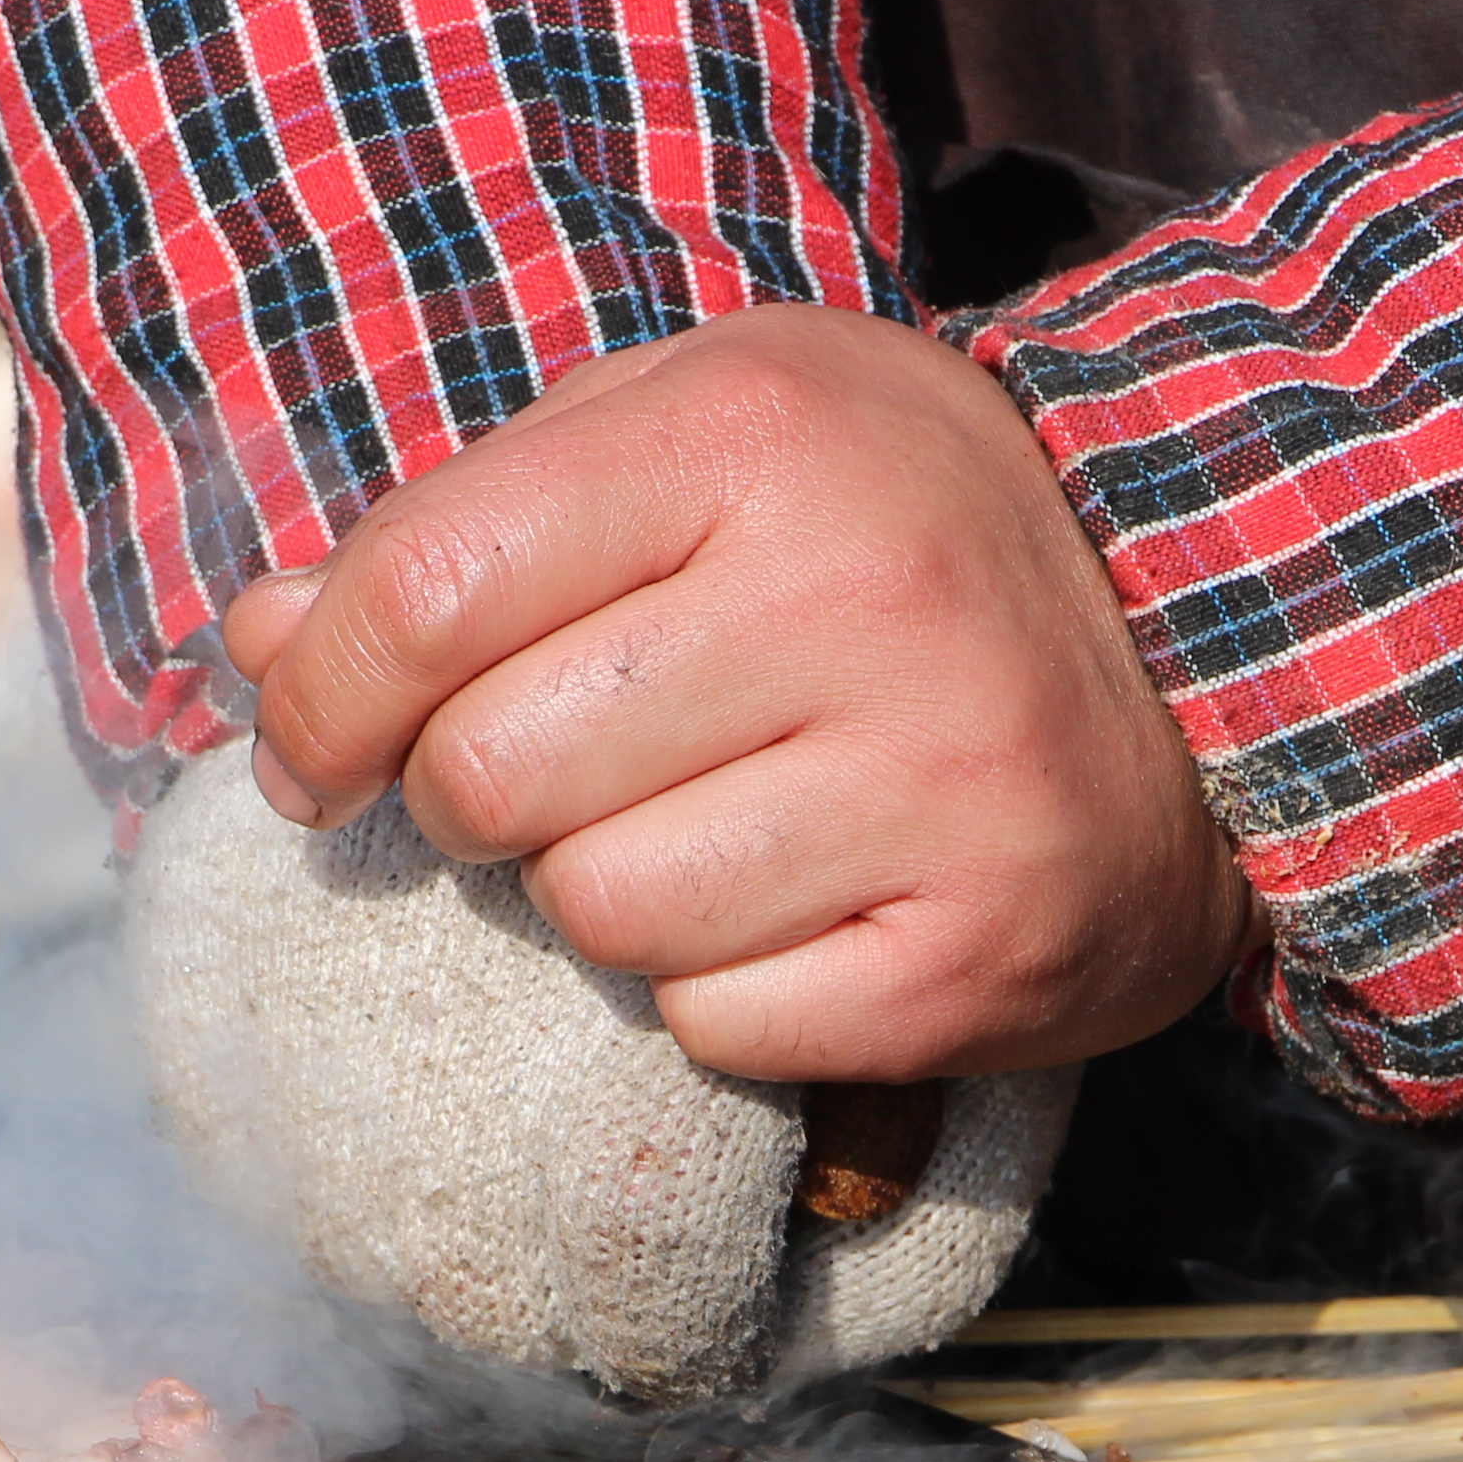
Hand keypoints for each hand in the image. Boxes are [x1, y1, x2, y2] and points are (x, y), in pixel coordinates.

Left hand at [215, 308, 1257, 1083]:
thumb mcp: (689, 441)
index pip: (423, 593)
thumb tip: (255, 644)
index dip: (320, 697)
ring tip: (712, 823)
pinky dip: (724, 992)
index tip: (314, 749)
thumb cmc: (889, 529)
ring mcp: (938, 783)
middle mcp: (856, 596)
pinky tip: (804, 904)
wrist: (1207, 644)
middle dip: (475, 799)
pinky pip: (722, 1026)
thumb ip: (468, 526)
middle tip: (560, 772)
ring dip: (608, 897)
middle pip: (491, 779)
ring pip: (601, 917)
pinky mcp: (982, 949)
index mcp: (753, 435)